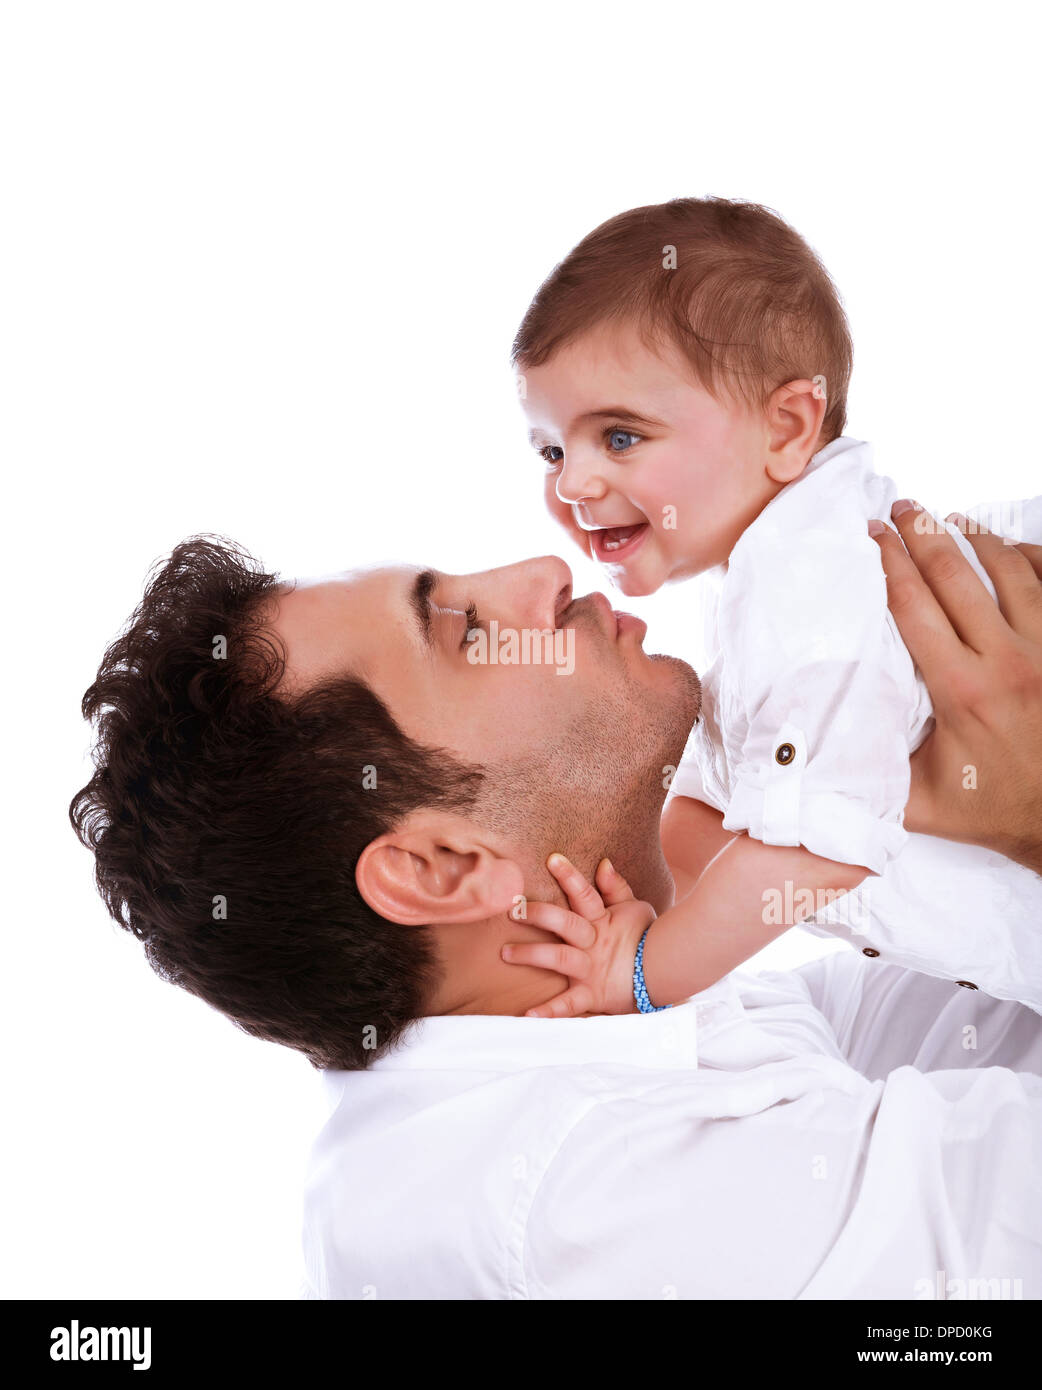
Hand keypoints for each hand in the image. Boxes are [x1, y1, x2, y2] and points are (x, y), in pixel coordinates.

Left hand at [502, 854, 654, 1016]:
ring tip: (505, 953)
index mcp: (602, 920)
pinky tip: (528, 1016)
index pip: (585, 894)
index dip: (570, 877)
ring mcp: (591, 969)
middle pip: (565, 924)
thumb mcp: (634, 908)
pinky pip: (569, 1005)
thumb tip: (602, 863)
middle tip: (512, 910)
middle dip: (538, 915)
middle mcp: (593, 943)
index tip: (552, 859)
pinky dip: (550, 1012)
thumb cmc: (645, 936)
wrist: (665, 973)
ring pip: (559, 958)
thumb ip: (616, 887)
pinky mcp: (592, 995)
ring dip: (531, 955)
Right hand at [871, 501, 1041, 871]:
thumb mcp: (918, 806)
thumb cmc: (992, 812)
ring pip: (1013, 571)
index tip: (871, 534)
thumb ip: (866, 777)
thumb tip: (808, 755)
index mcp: (961, 691)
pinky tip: (1011, 548)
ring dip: (978, 537)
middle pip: (958, 575)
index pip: (914, 605)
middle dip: (924, 534)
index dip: (889, 562)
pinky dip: (1032, 558)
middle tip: (901, 509)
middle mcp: (1008, 661)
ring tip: (950, 519)